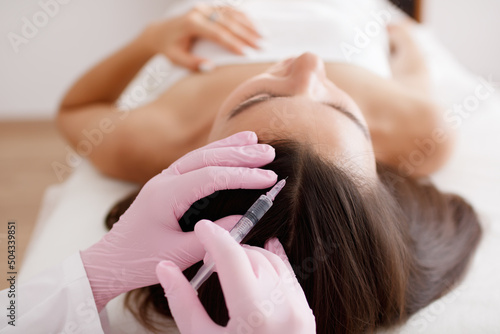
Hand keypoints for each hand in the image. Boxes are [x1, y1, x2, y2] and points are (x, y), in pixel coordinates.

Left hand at [81, 131, 276, 310]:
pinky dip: (215, 155)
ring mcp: (163, 179)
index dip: (243, 176)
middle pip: (207, 158)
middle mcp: (163, 180)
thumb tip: (243, 218)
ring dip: (228, 147)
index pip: (212, 177)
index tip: (269, 178)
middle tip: (269, 152)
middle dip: (240, 153)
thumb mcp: (178, 255)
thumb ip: (212, 236)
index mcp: (165, 195)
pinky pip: (194, 163)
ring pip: (200, 155)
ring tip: (254, 139)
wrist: (109, 262)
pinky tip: (229, 151)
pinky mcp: (166, 184)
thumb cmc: (140, 261)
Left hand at [143, 4, 261, 70]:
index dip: (233, 43)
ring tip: (264, 37)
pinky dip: (244, 18)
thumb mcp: (176, 59)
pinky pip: (230, 11)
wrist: (158, 33)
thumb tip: (211, 68)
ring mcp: (205, 6)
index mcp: (191, 23)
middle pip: (228, 22)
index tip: (247, 53)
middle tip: (262, 46)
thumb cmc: (168, 48)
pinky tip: (255, 27)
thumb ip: (193, 63)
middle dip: (247, 35)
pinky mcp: (209, 7)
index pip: (218, 33)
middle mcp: (199, 11)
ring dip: (249, 25)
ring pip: (232, 14)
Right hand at [157, 220, 315, 333]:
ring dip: (248, 256)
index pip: (232, 256)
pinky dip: (273, 260)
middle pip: (250, 255)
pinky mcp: (304, 311)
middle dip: (228, 250)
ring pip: (270, 260)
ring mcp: (297, 308)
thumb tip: (164, 268)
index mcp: (253, 313)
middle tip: (209, 258)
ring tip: (228, 264)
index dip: (214, 237)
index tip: (201, 227)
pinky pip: (288, 273)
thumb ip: (182, 301)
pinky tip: (266, 249)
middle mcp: (281, 306)